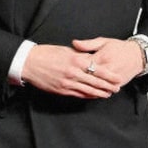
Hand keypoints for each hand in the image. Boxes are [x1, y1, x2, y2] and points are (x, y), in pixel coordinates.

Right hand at [21, 37, 142, 97]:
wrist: (29, 63)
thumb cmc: (47, 53)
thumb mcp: (66, 50)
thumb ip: (79, 55)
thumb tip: (91, 59)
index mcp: (76, 60)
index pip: (98, 69)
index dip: (110, 75)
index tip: (118, 78)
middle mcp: (73, 72)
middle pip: (96, 81)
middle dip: (108, 86)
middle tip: (117, 88)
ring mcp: (68, 83)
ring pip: (88, 90)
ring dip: (100, 93)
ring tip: (108, 94)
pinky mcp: (62, 90)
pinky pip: (78, 94)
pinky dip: (88, 96)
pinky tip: (94, 96)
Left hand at [71, 37, 144, 85]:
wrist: (138, 55)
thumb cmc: (120, 48)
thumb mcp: (103, 42)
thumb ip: (87, 44)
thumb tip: (74, 44)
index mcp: (102, 57)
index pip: (83, 64)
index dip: (74, 66)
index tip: (67, 66)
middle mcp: (107, 68)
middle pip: (88, 77)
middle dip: (78, 78)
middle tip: (69, 78)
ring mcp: (112, 78)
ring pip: (96, 86)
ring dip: (85, 88)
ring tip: (76, 87)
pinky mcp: (117, 84)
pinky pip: (104, 90)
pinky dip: (96, 92)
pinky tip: (88, 92)